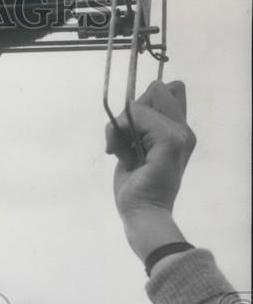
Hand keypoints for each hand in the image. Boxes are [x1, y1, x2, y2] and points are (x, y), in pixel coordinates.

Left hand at [106, 80, 195, 261]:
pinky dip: (120, 130)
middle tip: (123, 141)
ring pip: (142, 102)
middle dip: (131, 110)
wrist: (142, 213)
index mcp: (179, 131)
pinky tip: (118, 153)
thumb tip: (131, 104)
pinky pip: (137, 115)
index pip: (168, 90)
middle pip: (156, 90)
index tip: (131, 130)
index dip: (144, 103)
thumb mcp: (134, 148)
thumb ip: (138, 125)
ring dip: (120, 124)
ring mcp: (180, 134)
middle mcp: (184, 130)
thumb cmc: (136, 188)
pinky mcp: (170, 140)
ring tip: (121, 151)